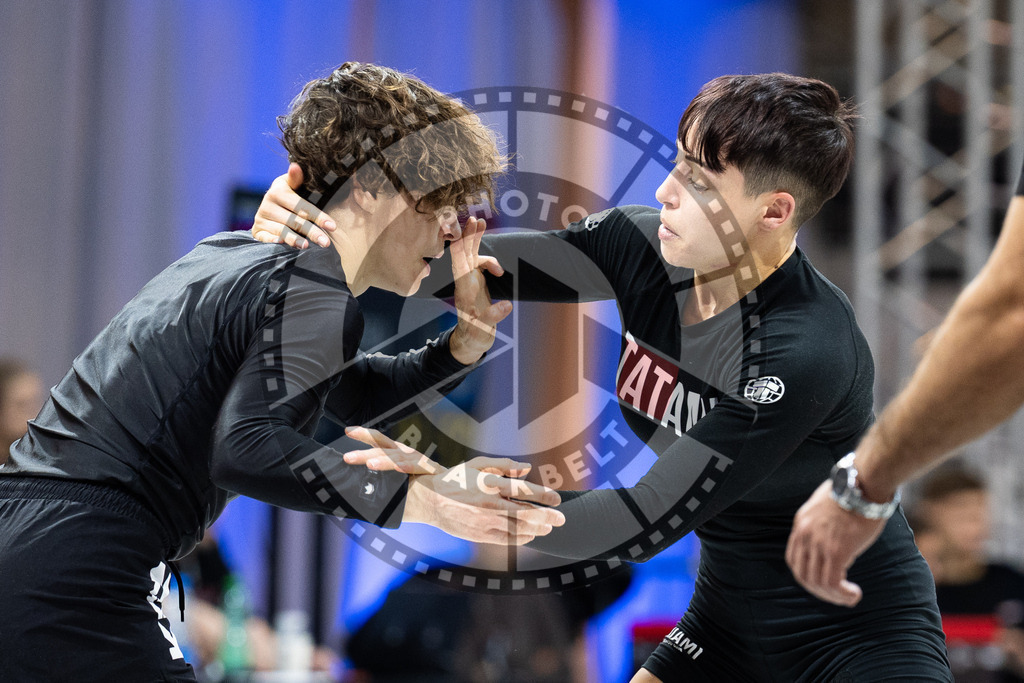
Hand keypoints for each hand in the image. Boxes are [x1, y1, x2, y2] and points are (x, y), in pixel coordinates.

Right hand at [251, 163, 336, 248]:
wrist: (267, 209)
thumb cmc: (287, 197)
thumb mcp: (290, 186)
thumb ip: (296, 179)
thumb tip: (296, 166)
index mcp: (278, 191)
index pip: (302, 206)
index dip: (318, 216)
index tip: (333, 226)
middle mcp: (267, 205)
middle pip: (294, 220)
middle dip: (312, 232)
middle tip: (326, 243)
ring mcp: (261, 219)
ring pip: (282, 231)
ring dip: (295, 239)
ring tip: (307, 247)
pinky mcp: (257, 231)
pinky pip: (266, 238)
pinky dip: (274, 242)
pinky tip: (283, 245)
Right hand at [404, 462, 564, 544]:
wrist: (429, 501)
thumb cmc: (456, 480)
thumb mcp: (478, 465)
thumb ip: (503, 465)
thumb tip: (527, 468)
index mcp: (490, 485)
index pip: (522, 490)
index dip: (543, 495)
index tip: (557, 499)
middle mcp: (489, 505)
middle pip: (525, 513)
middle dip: (546, 516)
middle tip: (561, 518)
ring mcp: (484, 522)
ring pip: (517, 529)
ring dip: (536, 529)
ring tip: (549, 527)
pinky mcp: (479, 535)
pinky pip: (505, 539)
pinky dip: (521, 538)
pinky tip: (531, 535)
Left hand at [448, 216, 511, 364]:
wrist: (473, 339)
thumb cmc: (476, 334)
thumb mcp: (483, 328)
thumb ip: (494, 316)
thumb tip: (507, 305)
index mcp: (463, 290)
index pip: (460, 264)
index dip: (462, 247)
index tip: (465, 233)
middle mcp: (464, 282)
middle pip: (463, 254)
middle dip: (468, 236)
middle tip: (474, 219)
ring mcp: (469, 281)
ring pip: (470, 255)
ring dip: (475, 240)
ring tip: (481, 223)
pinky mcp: (476, 282)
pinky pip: (478, 263)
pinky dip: (488, 260)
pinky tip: (499, 269)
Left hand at [785, 480, 885, 605]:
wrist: (864, 484)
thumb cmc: (853, 493)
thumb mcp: (826, 506)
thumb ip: (822, 524)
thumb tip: (832, 537)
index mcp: (801, 524)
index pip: (794, 559)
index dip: (806, 576)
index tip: (822, 583)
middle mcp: (805, 535)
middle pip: (803, 575)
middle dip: (820, 591)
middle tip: (837, 596)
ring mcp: (819, 544)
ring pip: (818, 582)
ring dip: (834, 596)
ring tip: (849, 598)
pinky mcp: (837, 551)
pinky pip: (833, 582)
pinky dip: (842, 594)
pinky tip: (854, 594)